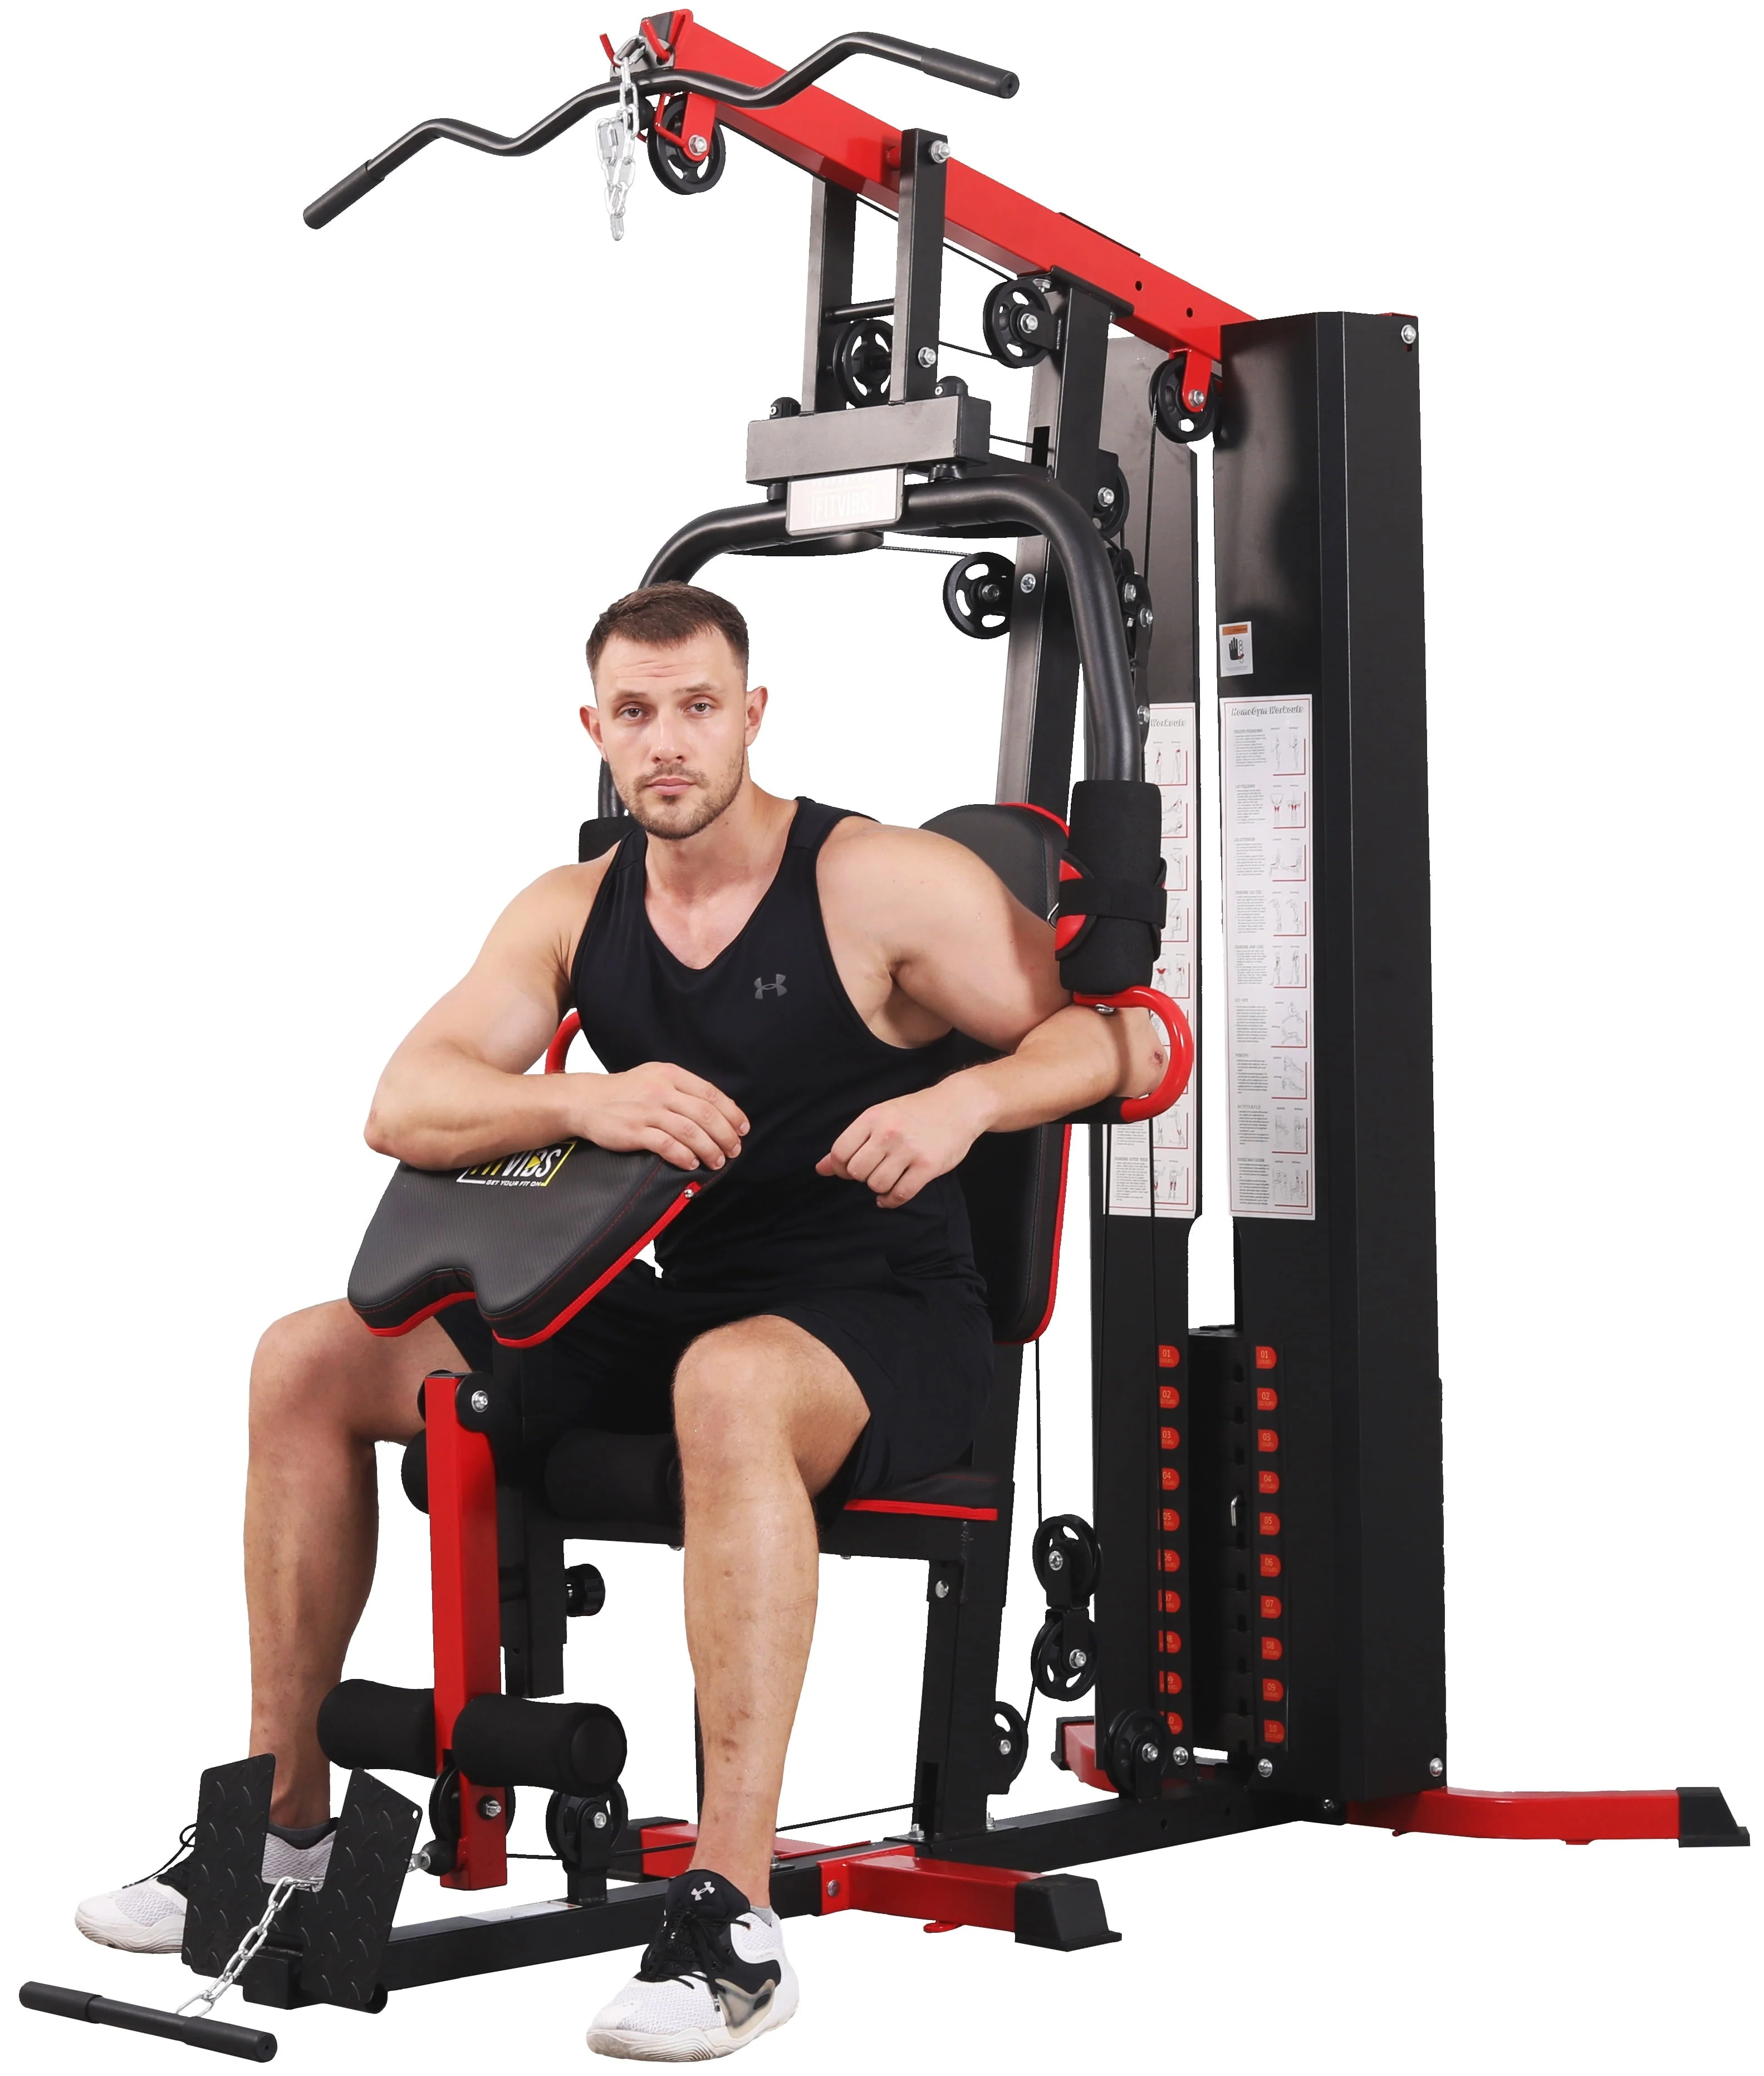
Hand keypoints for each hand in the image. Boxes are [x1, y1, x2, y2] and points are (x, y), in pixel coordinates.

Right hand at [577, 1061, 747, 1171]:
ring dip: (709, 1149)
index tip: (742, 1128)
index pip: (711, 1094)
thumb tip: (716, 1111)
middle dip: (725, 1135)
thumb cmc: (625, 1092)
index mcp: (670, 1074)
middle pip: (705, 1114)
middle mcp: (661, 1090)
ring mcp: (647, 1111)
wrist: (586, 1100)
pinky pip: (667, 1145)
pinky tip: (691, 1163)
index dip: (731, 1113)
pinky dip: (684, 1156)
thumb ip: (683, 1089)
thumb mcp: (655, 1077)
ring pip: (690, 1131)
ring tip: (717, 1161)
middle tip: (734, 1150)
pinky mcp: (634, 1131)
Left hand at [817, 1082, 984, 1208]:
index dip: (840, 1167)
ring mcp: (909, 1150)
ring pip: (877, 1185)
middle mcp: (888, 1133)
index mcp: (872, 1118)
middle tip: (873, 1171)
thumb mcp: (881, 1116)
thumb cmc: (916, 1111)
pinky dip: (891, 1201)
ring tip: (886, 1179)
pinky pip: (900, 1194)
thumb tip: (820, 1169)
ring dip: (878, 1188)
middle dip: (861, 1177)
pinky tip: (891, 1195)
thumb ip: (852, 1141)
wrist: (959, 1105)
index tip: (850, 1168)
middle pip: (857, 1172)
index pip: (840, 1152)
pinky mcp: (928, 1166)